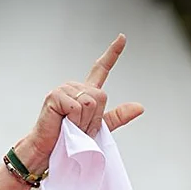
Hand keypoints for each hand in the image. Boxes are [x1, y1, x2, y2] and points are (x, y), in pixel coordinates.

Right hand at [14, 34, 145, 173]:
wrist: (49, 152)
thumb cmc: (70, 141)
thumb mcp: (99, 128)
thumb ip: (118, 116)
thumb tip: (140, 107)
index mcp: (86, 93)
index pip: (101, 68)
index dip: (113, 53)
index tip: (122, 37)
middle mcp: (76, 87)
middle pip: (101, 97)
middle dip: (94, 119)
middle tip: (78, 128)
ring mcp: (64, 89)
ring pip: (90, 103)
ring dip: (83, 122)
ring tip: (70, 127)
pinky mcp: (55, 96)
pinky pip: (78, 107)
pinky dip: (75, 121)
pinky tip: (63, 124)